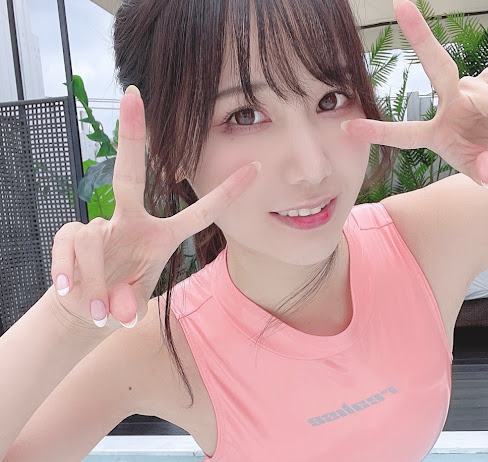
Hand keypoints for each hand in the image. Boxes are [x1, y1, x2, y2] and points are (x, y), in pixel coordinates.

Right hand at [50, 86, 260, 333]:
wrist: (83, 310)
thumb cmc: (119, 296)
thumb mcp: (132, 300)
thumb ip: (129, 302)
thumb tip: (119, 313)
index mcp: (160, 236)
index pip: (199, 212)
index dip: (226, 192)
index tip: (254, 167)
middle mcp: (130, 222)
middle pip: (128, 173)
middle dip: (131, 134)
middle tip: (133, 93)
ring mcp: (99, 226)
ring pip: (92, 237)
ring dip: (96, 282)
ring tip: (100, 313)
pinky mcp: (70, 237)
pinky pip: (70, 249)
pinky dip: (72, 275)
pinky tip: (71, 289)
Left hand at [342, 0, 487, 188]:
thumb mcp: (485, 174)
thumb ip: (484, 172)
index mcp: (434, 132)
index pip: (403, 133)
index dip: (377, 132)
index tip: (346, 128)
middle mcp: (450, 101)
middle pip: (436, 64)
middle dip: (420, 35)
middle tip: (400, 5)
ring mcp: (474, 87)